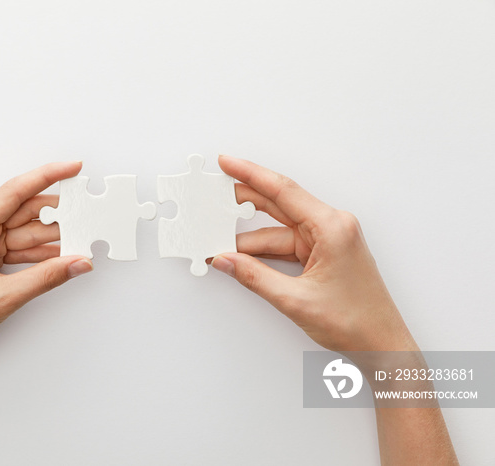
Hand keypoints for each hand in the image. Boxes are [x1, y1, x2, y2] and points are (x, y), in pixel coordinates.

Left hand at [0, 161, 92, 369]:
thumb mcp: (3, 297)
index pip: (15, 191)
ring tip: (81, 238)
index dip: (48, 176)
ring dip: (51, 236)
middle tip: (87, 214)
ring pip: (24, 230)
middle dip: (57, 214)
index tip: (73, 167)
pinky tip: (61, 255)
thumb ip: (47, 277)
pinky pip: (17, 246)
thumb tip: (78, 262)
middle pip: (24, 211)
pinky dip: (39, 252)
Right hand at [212, 155, 415, 352]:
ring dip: (249, 240)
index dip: (250, 174)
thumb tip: (226, 261)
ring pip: (277, 231)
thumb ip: (254, 277)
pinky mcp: (322, 255)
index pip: (283, 191)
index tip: (227, 162)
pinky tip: (243, 256)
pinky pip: (286, 246)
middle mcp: (331, 227)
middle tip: (215, 196)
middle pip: (278, 204)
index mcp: (332, 227)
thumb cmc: (357, 321)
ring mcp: (327, 241)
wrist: (382, 345)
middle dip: (244, 201)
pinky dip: (263, 252)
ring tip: (220, 243)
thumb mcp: (295, 300)